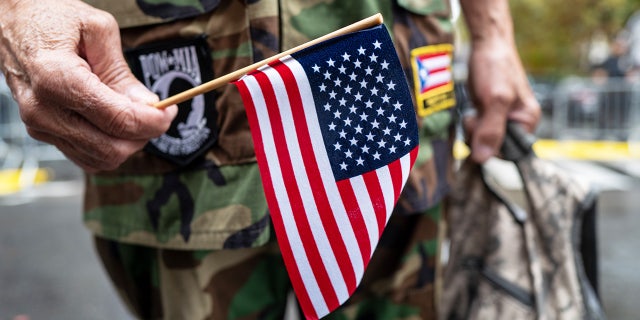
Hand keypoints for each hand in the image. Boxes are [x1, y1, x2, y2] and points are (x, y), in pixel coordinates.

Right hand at [0, 0, 176, 171]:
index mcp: (56, 78)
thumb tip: (147, 104)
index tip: (170, 110)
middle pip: (111, 148)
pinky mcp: (42, 132)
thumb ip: (122, 72)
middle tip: (158, 114)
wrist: (11, 20)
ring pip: (100, 158)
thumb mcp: (96, 29)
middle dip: (144, 134)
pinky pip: (86, 156)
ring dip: (128, 143)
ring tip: (136, 115)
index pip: (118, 120)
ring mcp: (39, 125)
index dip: (153, 121)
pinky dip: (109, 147)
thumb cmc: (50, 17)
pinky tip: (116, 124)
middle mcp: (43, 109)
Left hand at [464, 38, 540, 162]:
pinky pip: (476, 130)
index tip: (482, 128)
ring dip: (472, 128)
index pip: (508, 152)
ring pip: (481, 139)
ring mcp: (501, 118)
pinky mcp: (488, 113)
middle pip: (493, 147)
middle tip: (476, 115)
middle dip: (479, 135)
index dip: (491, 145)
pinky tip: (471, 109)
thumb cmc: (496, 67)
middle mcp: (517, 122)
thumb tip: (483, 159)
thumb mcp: (496, 99)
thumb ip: (491, 129)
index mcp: (528, 121)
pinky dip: (470, 123)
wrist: (486, 44)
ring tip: (474, 109)